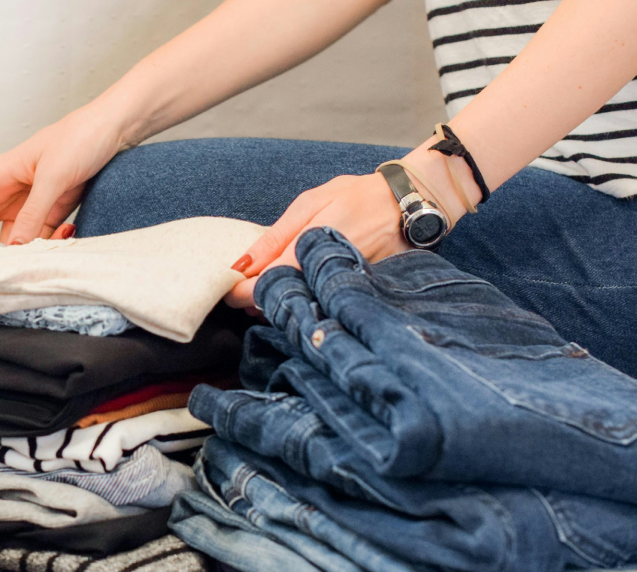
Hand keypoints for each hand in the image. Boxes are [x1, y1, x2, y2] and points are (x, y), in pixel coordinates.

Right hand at [0, 104, 129, 244]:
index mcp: (0, 175)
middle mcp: (10, 191)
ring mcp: (31, 202)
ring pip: (15, 237)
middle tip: (7, 269)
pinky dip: (49, 242)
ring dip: (27, 249)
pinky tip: (65, 234)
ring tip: (46, 250)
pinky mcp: (52, 210)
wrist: (114, 129)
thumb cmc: (80, 136)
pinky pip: (40, 236)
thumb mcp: (53, 176)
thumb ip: (33, 212)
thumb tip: (14, 246)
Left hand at [224, 173, 409, 308]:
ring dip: (279, 302)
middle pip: (278, 306)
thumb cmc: (357, 197)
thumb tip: (242, 265)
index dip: (239, 293)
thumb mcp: (309, 204)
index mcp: (306, 252)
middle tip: (247, 286)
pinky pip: (319, 306)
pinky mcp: (352, 295)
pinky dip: (304, 301)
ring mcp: (338, 290)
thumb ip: (274, 237)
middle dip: (256, 301)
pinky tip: (299, 288)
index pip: (261, 287)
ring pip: (298, 310)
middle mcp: (323, 277)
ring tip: (273, 284)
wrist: (408, 204)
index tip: (229, 289)